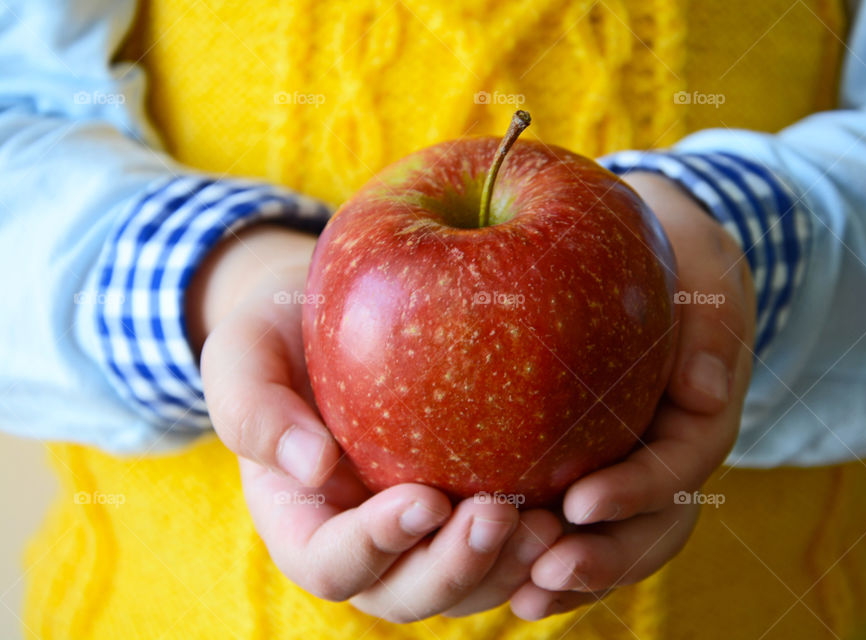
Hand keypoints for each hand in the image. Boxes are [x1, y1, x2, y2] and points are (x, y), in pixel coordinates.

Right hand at [191, 225, 564, 621]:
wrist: (339, 315)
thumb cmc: (281, 334)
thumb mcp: (243, 352)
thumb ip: (253, 408)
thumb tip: (311, 468)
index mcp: (304, 522)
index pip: (332, 561)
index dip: (375, 545)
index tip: (422, 499)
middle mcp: (366, 543)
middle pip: (406, 592)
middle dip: (455, 567)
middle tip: (500, 517)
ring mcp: (421, 533)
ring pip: (465, 585)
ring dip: (507, 568)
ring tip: (553, 522)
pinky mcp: (468, 506)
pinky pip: (504, 547)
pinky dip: (538, 541)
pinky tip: (575, 503)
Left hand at [509, 172, 756, 619]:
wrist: (653, 259)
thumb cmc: (677, 257)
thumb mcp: (706, 269)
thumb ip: (710, 324)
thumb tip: (706, 391)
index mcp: (699, 419)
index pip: (678, 467)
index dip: (635, 491)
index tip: (580, 502)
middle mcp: (665, 457)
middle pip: (649, 528)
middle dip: (603, 558)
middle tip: (546, 572)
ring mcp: (627, 468)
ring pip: (610, 539)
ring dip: (570, 574)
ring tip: (520, 594)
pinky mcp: (586, 466)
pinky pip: (569, 521)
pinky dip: (541, 551)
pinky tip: (496, 570)